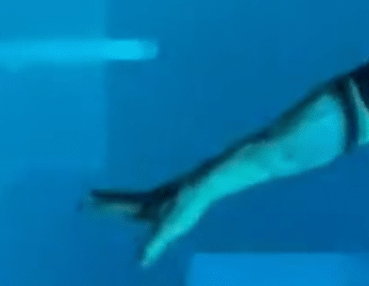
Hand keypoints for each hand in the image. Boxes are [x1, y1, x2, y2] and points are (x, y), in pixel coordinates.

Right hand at [81, 176, 210, 266]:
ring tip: (120, 206)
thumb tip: (141, 262)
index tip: (83, 200)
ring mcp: (165, 192)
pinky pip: (157, 200)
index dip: (100, 205)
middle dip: (107, 199)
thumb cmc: (187, 205)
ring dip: (126, 201)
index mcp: (145, 202)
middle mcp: (152, 195)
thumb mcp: (170, 228)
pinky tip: (157, 207)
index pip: (117, 204)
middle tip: (91, 195)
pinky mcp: (177, 192)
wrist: (210, 182)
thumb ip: (155, 245)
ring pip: (140, 198)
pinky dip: (147, 204)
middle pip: (123, 197)